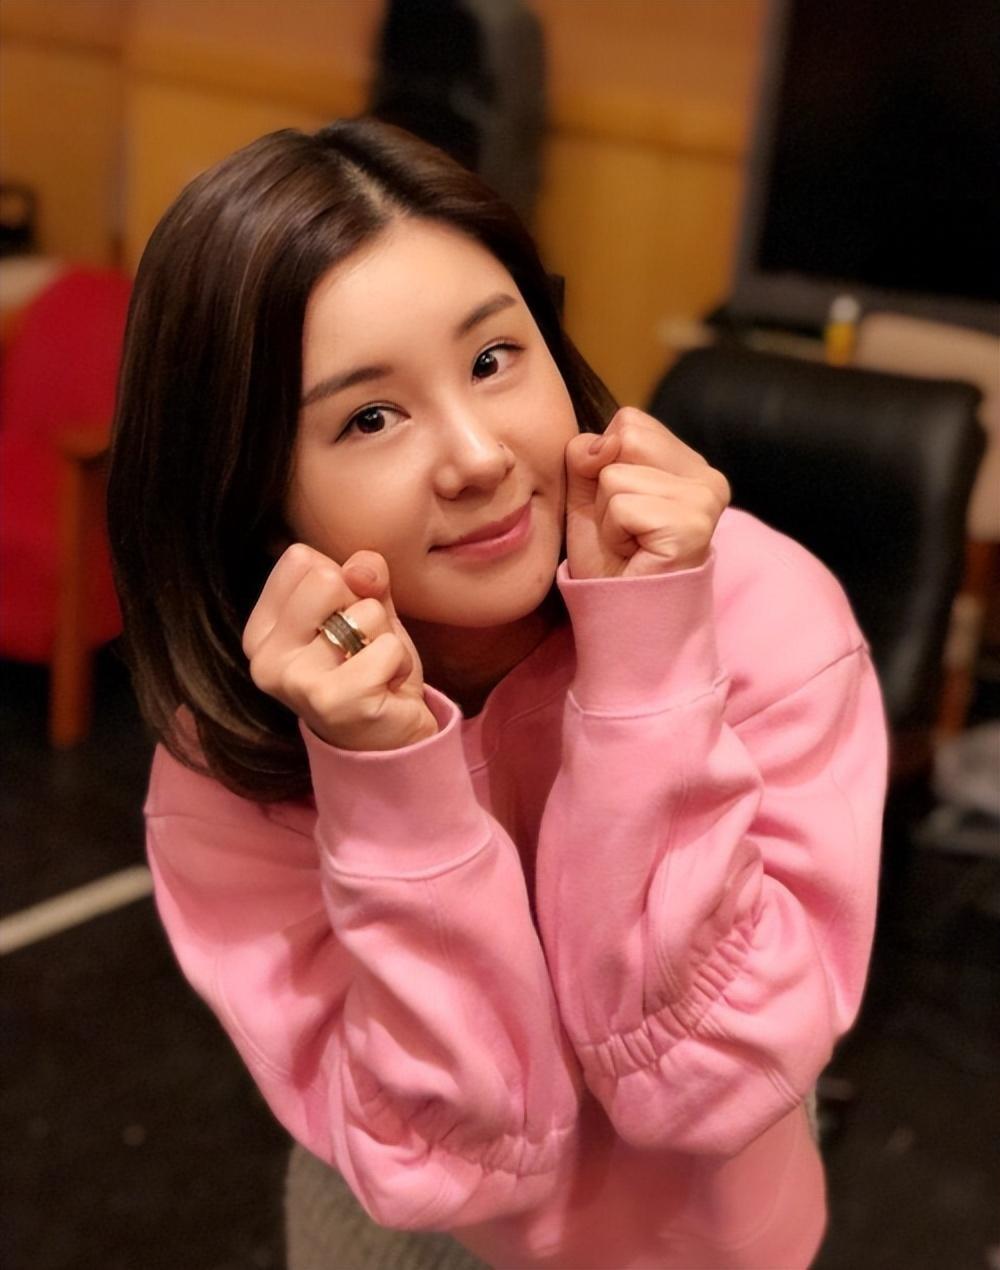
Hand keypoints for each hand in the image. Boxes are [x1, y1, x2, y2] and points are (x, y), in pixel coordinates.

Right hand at [243, 544, 436, 750]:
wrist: (390, 741)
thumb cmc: (368, 670)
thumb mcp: (363, 611)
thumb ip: (361, 578)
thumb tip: (363, 567)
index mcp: (260, 632)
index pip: (299, 560)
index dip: (339, 584)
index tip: (341, 625)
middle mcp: (265, 659)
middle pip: (326, 578)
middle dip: (363, 608)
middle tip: (361, 650)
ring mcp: (296, 682)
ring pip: (365, 613)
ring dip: (384, 640)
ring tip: (373, 671)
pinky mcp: (336, 701)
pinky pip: (388, 647)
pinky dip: (400, 664)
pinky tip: (385, 689)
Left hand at [564, 407, 729, 578]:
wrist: (623, 616)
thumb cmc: (610, 560)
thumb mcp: (587, 495)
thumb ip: (587, 456)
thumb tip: (606, 441)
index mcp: (689, 463)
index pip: (629, 422)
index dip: (604, 464)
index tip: (620, 508)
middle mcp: (707, 476)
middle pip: (625, 437)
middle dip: (604, 485)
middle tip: (623, 527)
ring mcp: (705, 498)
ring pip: (616, 475)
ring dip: (606, 515)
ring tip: (629, 542)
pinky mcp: (692, 523)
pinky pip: (622, 506)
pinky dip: (613, 533)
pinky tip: (634, 553)